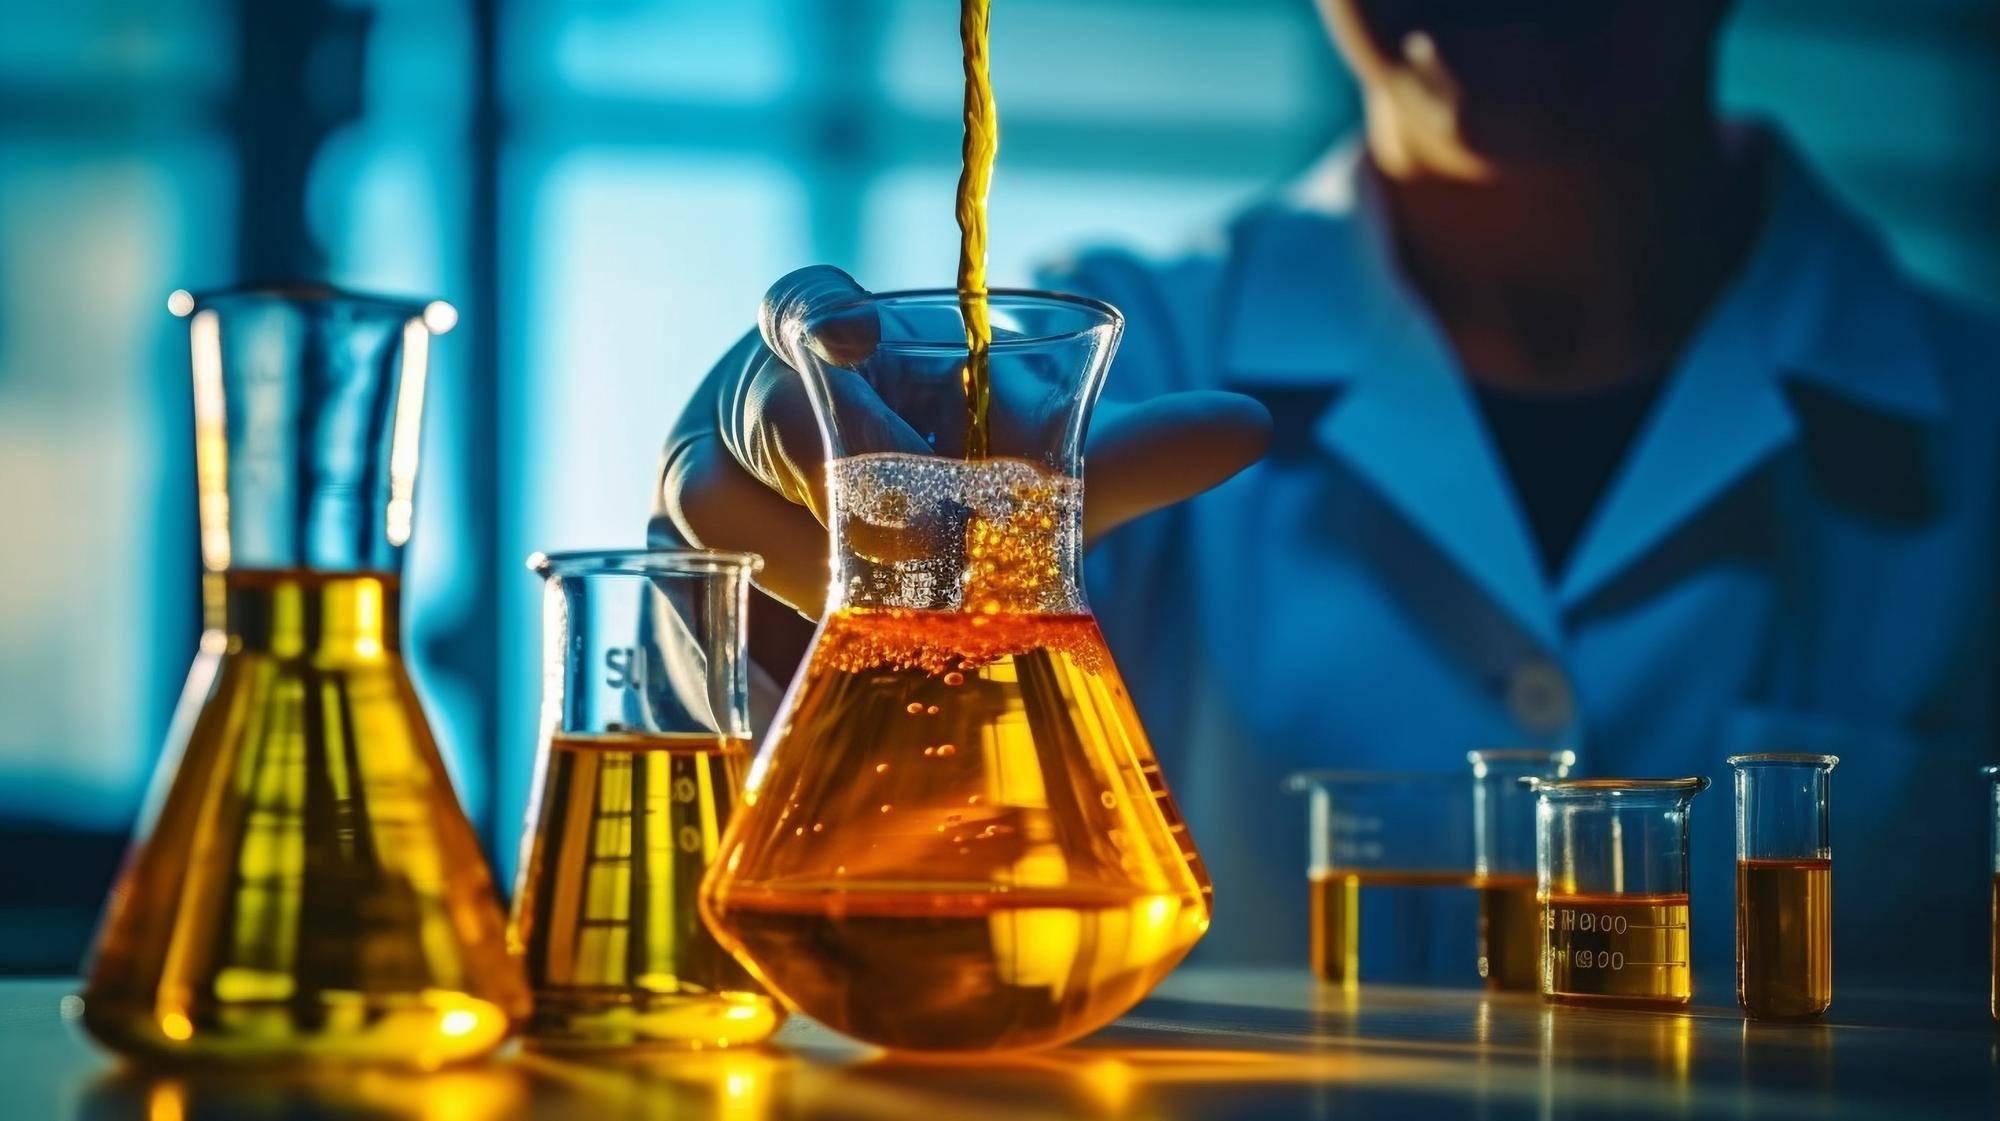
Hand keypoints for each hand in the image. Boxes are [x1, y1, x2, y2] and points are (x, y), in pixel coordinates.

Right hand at [655, 266, 1271, 617]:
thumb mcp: (1034, 476)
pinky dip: (739, 643)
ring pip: (717, 507)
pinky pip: (677, 600)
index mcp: (825, 347)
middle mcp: (747, 401)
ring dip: (806, 569)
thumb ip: (1124, 453)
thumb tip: (1252, 426)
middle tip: (925, 554)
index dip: (816, 314)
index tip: (853, 334)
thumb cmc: (945, 490)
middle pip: (766, 419)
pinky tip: (789, 686)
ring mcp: (696, 482)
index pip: (799, 303)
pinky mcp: (667, 569)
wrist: (857, 566)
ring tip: (877, 619)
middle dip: (847, 489)